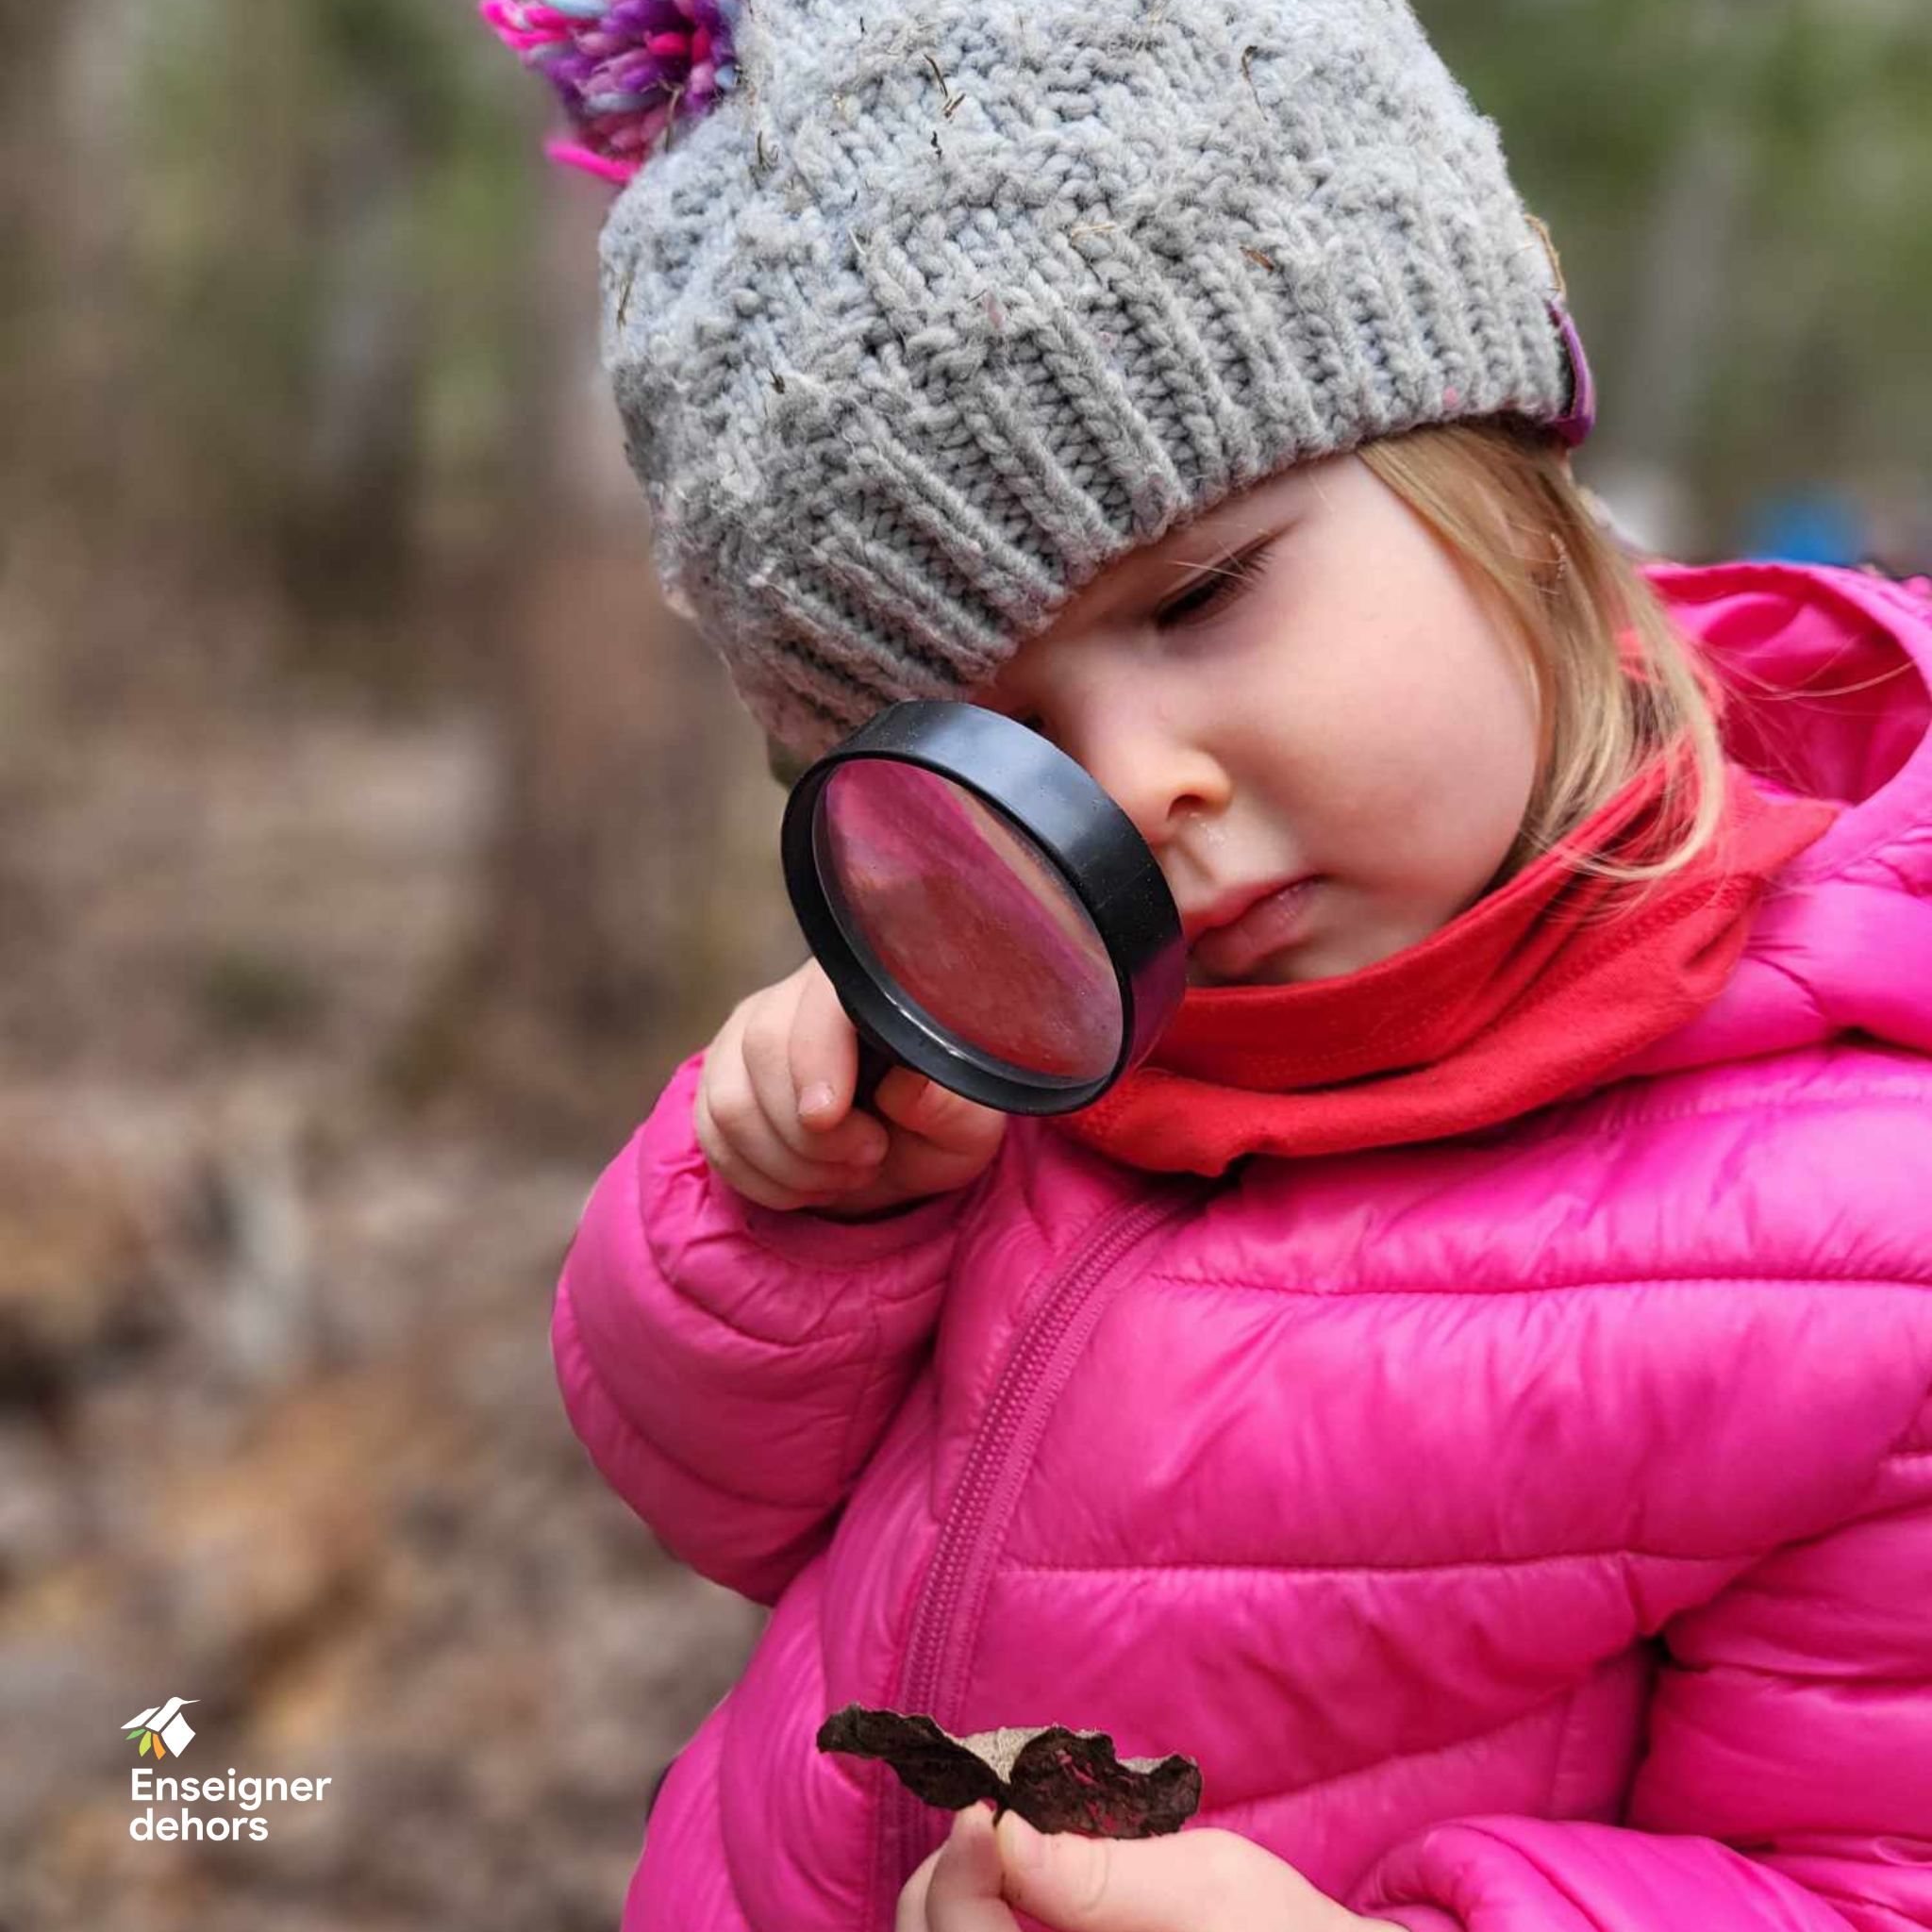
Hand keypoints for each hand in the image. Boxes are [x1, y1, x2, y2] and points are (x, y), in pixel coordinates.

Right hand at [694, 959, 1006, 1218]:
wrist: (894, 1156)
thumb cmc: (936, 1126)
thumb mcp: (968, 1125)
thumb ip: (949, 1105)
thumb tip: (908, 1084)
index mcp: (863, 986)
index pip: (819, 1000)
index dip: (816, 1058)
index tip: (829, 1118)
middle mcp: (792, 997)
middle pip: (763, 1047)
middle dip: (811, 1132)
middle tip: (869, 1157)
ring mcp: (744, 1037)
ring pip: (730, 1101)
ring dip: (790, 1163)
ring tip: (846, 1173)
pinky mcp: (718, 1083)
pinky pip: (712, 1136)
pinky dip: (762, 1179)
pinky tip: (807, 1183)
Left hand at [896, 1805, 1405, 1931]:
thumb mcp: (1204, 1887)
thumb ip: (1099, 1873)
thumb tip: (1001, 1833)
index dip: (957, 1877)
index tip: (985, 1813)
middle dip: (943, 1887)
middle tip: (985, 1828)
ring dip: (953, 1911)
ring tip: (994, 1861)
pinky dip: (974, 1928)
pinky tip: (1008, 1902)